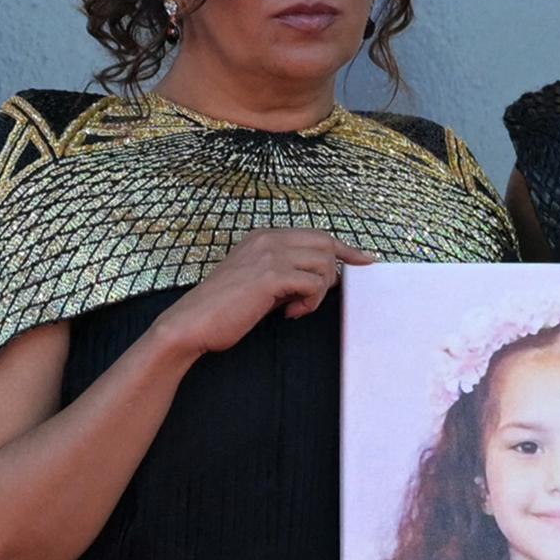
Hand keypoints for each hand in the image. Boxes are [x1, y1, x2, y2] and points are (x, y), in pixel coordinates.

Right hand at [153, 229, 373, 356]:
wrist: (191, 324)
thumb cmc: (226, 309)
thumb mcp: (262, 283)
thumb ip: (290, 274)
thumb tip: (327, 278)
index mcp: (265, 237)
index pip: (317, 235)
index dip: (346, 249)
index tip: (367, 261)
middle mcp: (268, 239)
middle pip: (326, 244)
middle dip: (332, 273)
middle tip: (315, 298)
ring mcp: (269, 254)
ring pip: (323, 264)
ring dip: (317, 292)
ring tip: (295, 308)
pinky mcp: (269, 276)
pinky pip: (313, 283)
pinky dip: (309, 302)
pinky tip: (290, 313)